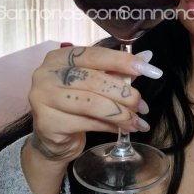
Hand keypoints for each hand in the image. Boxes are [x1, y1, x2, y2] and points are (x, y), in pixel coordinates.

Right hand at [27, 45, 162, 163]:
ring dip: (120, 113)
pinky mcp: (47, 123)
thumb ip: (118, 70)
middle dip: (124, 93)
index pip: (95, 55)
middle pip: (94, 80)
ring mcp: (43, 98)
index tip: (150, 71)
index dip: (124, 61)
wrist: (54, 138)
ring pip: (91, 103)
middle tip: (142, 105)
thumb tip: (147, 58)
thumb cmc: (76, 105)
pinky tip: (122, 129)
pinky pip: (86, 123)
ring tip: (136, 121)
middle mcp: (46, 74)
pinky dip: (109, 126)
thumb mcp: (96, 83)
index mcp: (60, 57)